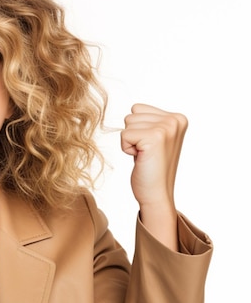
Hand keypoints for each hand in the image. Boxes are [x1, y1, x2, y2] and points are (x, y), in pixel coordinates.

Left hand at [121, 103, 187, 248]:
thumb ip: (149, 120)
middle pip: (132, 115)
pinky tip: (141, 159)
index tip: (150, 146)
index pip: (138, 109)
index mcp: (178, 118)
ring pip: (127, 123)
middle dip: (133, 135)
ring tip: (145, 156)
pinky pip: (124, 135)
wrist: (157, 194)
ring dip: (130, 142)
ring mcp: (166, 128)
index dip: (137, 129)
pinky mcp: (154, 137)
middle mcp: (175, 120)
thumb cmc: (151, 168)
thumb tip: (133, 108)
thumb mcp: (155, 138)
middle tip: (147, 153)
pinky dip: (127, 149)